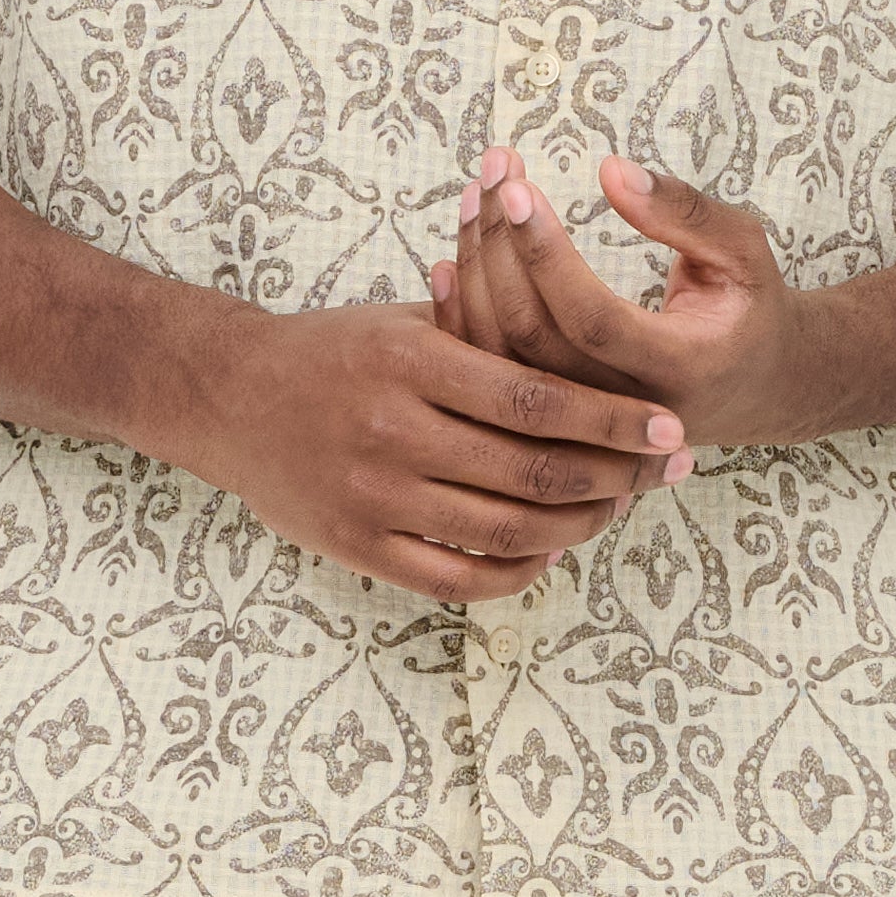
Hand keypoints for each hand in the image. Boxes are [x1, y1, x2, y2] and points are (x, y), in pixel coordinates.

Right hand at [176, 298, 687, 604]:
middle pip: (533, 469)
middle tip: (669, 471)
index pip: (535, 398)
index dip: (612, 420)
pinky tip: (552, 549)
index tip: (669, 427)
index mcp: (411, 361)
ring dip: (580, 524)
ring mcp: (374, 495)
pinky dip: (517, 571)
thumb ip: (486, 329)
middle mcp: (392, 430)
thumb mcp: (404, 318)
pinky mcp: (357, 545)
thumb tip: (583, 331)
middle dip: (618, 476)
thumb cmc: (331, 350)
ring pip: (507, 529)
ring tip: (619, 507)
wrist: (226, 396)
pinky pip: (457, 578)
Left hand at [425, 147, 820, 443]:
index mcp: (677, 371)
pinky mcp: (555, 422)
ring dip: (476, 271)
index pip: (591, 318)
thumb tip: (609, 170)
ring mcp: (583, 424)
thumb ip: (685, 213)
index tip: (519, 187)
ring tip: (476, 195)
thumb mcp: (745, 250)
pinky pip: (493, 375)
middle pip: (534, 336)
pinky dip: (461, 315)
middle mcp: (621, 410)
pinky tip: (450, 258)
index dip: (547, 254)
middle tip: (496, 172)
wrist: (756, 388)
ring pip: (502, 358)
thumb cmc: (750, 308)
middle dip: (502, 247)